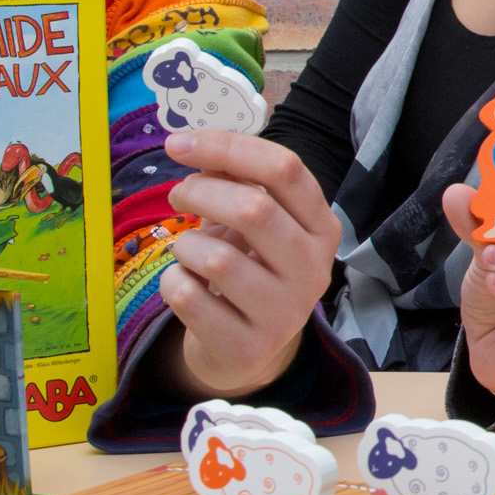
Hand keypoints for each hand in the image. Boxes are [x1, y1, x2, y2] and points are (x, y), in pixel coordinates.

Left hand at [153, 129, 342, 398]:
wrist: (247, 350)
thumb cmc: (248, 269)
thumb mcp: (253, 223)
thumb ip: (234, 182)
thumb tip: (195, 147)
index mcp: (322, 228)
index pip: (285, 169)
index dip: (227, 147)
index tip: (178, 144)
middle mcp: (314, 269)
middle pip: (254, 209)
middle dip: (201, 192)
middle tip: (177, 195)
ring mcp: (285, 313)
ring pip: (217, 258)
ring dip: (186, 246)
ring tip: (188, 252)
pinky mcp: (249, 347)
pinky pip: (189, 297)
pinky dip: (173, 282)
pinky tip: (185, 286)